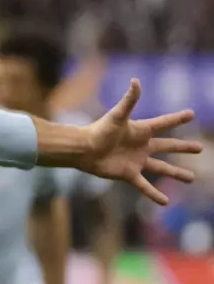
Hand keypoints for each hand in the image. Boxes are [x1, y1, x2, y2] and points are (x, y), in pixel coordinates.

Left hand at [83, 79, 201, 204]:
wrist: (83, 149)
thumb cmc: (99, 130)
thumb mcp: (117, 115)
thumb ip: (129, 100)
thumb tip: (136, 80)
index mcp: (141, 130)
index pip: (164, 123)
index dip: (177, 119)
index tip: (190, 114)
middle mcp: (141, 146)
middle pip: (168, 146)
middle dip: (183, 147)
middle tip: (200, 148)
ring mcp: (136, 161)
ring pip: (161, 167)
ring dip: (176, 173)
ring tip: (192, 178)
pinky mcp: (128, 174)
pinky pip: (144, 186)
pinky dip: (154, 194)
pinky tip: (165, 202)